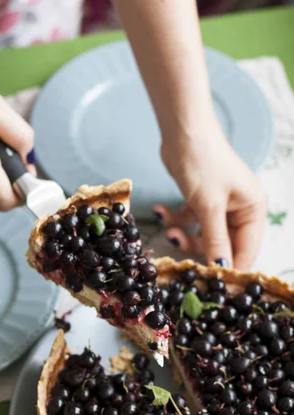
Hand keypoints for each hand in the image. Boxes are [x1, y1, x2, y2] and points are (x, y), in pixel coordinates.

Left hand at [156, 126, 266, 270]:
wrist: (182, 130)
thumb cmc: (202, 162)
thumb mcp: (208, 206)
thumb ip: (215, 241)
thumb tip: (221, 270)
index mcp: (253, 210)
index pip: (247, 251)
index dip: (229, 268)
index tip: (209, 284)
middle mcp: (240, 210)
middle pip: (222, 246)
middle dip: (199, 250)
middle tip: (178, 253)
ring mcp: (219, 205)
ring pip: (203, 236)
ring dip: (183, 236)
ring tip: (168, 230)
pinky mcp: (200, 201)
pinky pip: (189, 222)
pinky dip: (175, 220)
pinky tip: (160, 211)